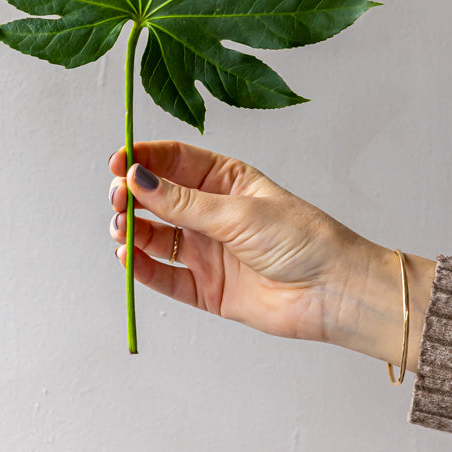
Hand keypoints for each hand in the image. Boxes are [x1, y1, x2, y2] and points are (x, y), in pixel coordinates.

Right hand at [108, 141, 434, 366]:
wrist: (334, 292)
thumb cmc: (302, 239)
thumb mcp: (239, 212)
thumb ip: (183, 202)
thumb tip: (137, 179)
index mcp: (225, 180)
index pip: (174, 161)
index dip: (143, 159)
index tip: (117, 161)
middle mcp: (212, 213)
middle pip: (158, 198)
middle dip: (132, 195)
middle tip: (117, 198)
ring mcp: (207, 250)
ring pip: (156, 237)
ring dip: (133, 231)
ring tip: (121, 229)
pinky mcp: (206, 288)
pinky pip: (165, 276)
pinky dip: (143, 268)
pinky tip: (129, 257)